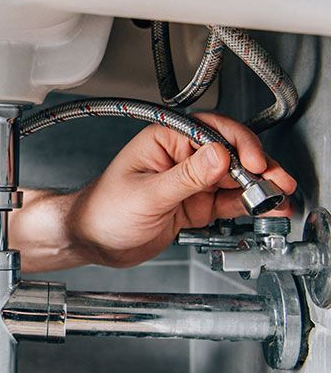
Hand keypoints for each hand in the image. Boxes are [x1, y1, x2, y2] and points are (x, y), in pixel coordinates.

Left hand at [67, 113, 296, 267]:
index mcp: (164, 140)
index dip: (237, 144)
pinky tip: (265, 208)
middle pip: (230, 153)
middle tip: (278, 182)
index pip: (210, 131)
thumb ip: (185, 178)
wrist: (92, 241)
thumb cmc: (103, 211)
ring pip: (234, 178)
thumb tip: (219, 156)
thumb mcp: (146, 195)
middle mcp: (180, 156)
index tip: (253, 162)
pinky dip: (247, 205)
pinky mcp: (194, 204)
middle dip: (257, 166)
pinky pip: (227, 201)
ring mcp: (189, 181)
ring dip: (258, 187)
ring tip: (279, 198)